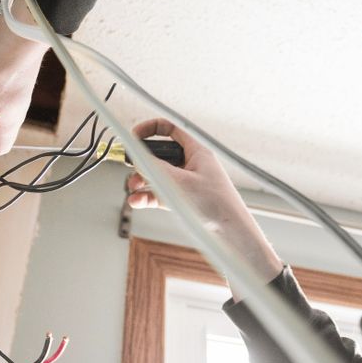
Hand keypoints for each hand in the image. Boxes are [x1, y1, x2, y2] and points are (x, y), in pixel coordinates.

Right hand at [128, 119, 282, 287]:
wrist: (231, 233)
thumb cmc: (216, 204)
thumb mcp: (180, 181)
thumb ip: (155, 168)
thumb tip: (136, 157)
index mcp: (196, 151)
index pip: (170, 130)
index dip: (150, 129)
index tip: (133, 136)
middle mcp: (191, 164)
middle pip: (160, 154)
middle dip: (142, 160)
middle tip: (130, 166)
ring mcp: (185, 183)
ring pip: (158, 175)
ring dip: (142, 180)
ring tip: (133, 187)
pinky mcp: (182, 200)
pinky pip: (160, 193)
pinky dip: (147, 196)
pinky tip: (136, 200)